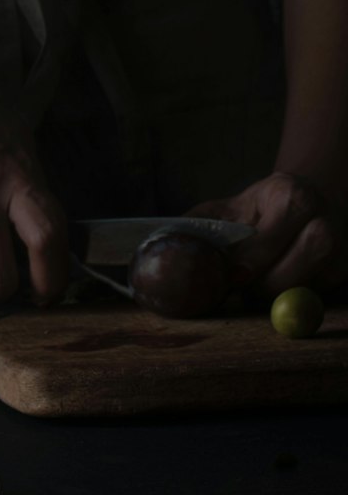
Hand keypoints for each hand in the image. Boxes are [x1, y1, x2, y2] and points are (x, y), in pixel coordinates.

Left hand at [186, 172, 347, 295]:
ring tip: (257, 285)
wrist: (303, 201)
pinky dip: (291, 298)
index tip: (234, 276)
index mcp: (292, 196)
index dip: (254, 257)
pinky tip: (276, 284)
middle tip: (245, 286)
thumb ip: (201, 227)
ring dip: (279, 294)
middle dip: (269, 281)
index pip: (276, 231)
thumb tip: (164, 246)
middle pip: (304, 259)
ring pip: (311, 283)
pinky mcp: (342, 272)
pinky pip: (314, 295)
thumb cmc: (256, 209)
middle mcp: (324, 219)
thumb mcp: (228, 208)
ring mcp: (339, 248)